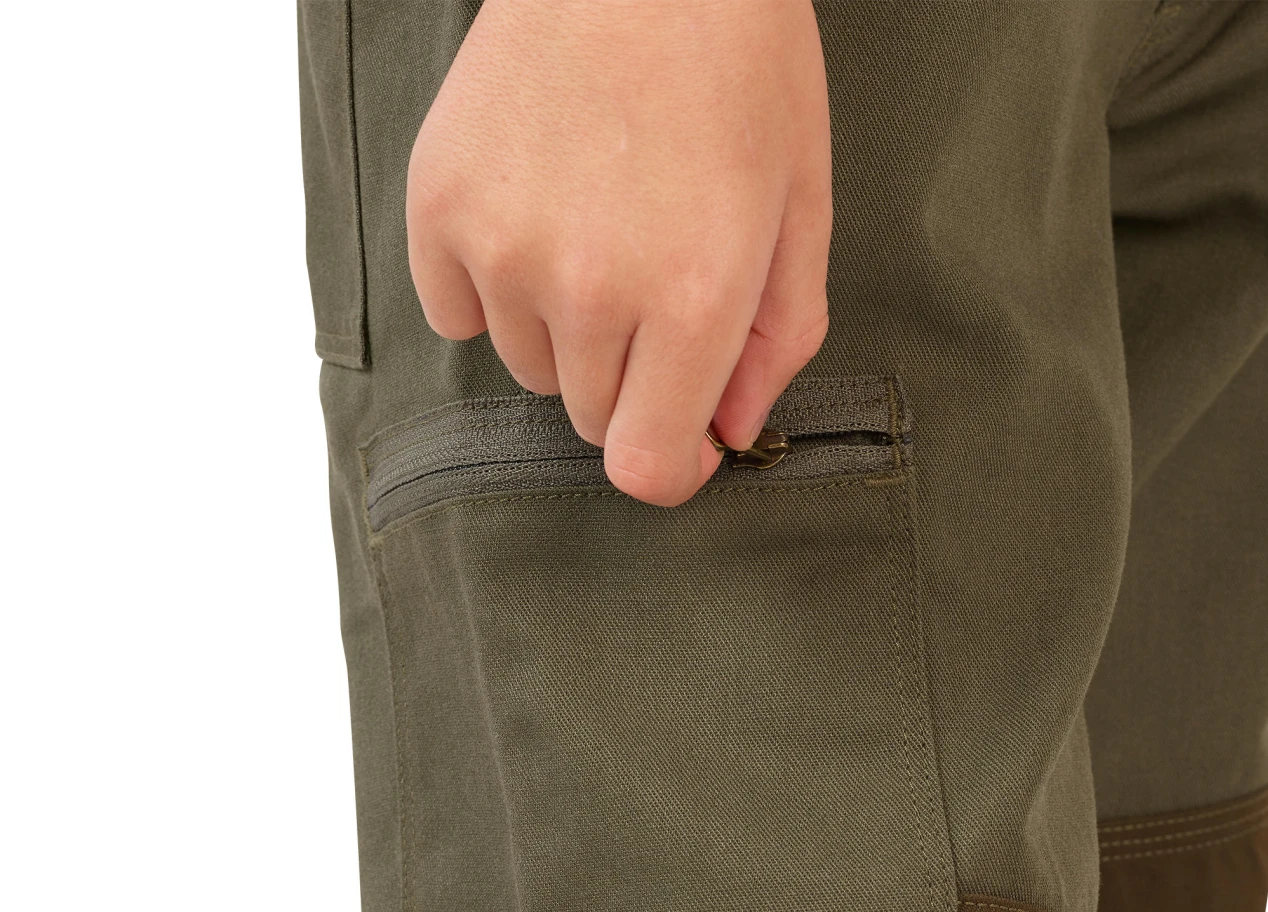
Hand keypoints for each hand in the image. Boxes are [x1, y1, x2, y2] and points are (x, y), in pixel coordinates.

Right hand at [407, 0, 832, 505]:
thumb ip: (777, 339)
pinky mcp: (439, 206)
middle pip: (590, 419)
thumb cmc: (736, 62)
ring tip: (597, 232)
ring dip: (565, 333)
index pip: (644, 465)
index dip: (669, 468)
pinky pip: (456, 314)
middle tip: (654, 288)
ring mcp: (503, 247)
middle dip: (631, 381)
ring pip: (529, 367)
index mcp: (693, 296)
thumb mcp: (803, 204)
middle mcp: (591, 288)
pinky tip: (534, 220)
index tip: (683, 440)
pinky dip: (492, 291)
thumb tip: (730, 433)